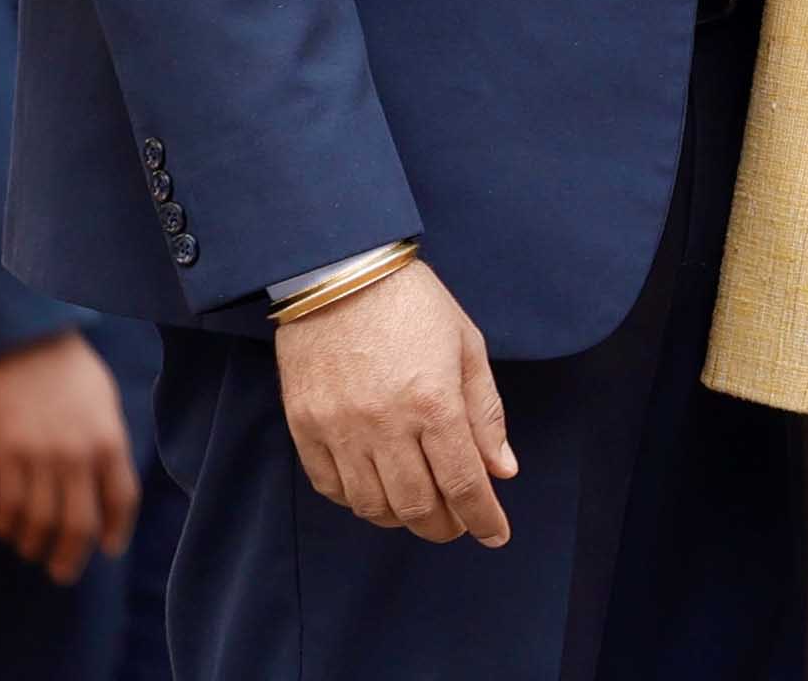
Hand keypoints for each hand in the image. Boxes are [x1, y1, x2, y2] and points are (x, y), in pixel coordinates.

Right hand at [0, 328, 139, 584]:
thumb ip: (107, 444)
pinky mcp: (5, 454)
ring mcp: (40, 457)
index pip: (122, 500)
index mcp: (111, 441)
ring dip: (35, 545)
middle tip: (63, 572)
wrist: (25, 343)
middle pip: (79, 524)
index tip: (108, 551)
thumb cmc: (71, 371)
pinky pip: (7, 504)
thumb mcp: (105, 404)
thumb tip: (104, 485)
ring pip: (39, 521)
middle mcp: (78, 455)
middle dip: (71, 556)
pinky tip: (7, 531)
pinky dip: (7, 525)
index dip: (115, 532)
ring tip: (32, 552)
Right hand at [274, 258, 511, 546]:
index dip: (483, 518)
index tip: (495, 534)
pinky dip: (357, 500)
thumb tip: (502, 470)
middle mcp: (385, 424)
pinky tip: (376, 491)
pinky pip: (331, 486)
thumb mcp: (467, 347)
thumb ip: (486, 413)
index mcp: (434, 402)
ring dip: (401, 518)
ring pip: (372, 504)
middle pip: (417, 505)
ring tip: (420, 509)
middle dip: (444, 526)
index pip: (464, 483)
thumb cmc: (413, 304)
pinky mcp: (304, 427)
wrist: (339, 272)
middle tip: (457, 524)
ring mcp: (339, 429)